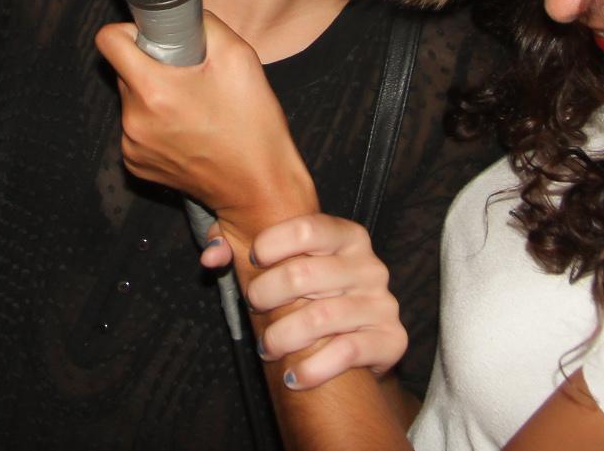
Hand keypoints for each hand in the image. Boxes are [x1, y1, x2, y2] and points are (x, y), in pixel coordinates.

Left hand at [95, 10, 317, 235]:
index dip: (129, 31)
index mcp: (153, 90)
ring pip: (130, 101)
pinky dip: (155, 124)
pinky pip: (135, 129)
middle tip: (189, 77)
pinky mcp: (137, 165)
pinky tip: (187, 132)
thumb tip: (182, 15)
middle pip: (123, 71)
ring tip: (193, 108)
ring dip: (153, 97)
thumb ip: (204, 24)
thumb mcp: (239, 57)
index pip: (108, 41)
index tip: (153, 39)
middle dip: (151, 66)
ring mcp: (132, 146)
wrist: (259, 187)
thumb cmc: (253, 125)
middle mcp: (134, 120)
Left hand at [206, 214, 405, 388]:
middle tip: (254, 309)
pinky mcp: (391, 338)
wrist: (360, 337)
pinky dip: (312, 368)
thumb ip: (240, 247)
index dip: (272, 243)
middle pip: (305, 273)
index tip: (252, 260)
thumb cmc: (311, 292)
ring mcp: (382, 302)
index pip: (308, 227)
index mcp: (346, 236)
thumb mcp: (283, 263)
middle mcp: (369, 265)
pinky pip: (347, 352)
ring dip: (282, 337)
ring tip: (267, 348)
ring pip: (322, 317)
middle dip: (267, 294)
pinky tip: (292, 377)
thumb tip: (212, 257)